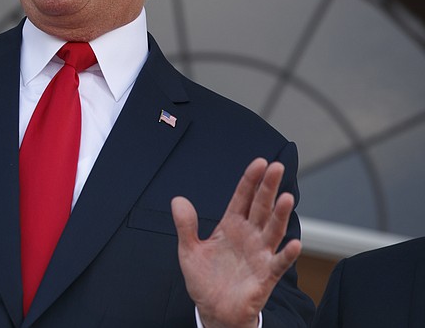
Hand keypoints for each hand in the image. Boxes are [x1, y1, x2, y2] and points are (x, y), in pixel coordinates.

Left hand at [171, 158, 301, 327]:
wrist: (214, 311)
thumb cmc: (205, 280)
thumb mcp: (189, 250)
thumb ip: (186, 225)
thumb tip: (178, 200)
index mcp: (231, 226)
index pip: (242, 198)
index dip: (250, 180)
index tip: (259, 162)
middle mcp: (249, 236)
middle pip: (260, 207)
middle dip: (268, 187)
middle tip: (277, 167)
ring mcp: (259, 254)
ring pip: (273, 230)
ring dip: (280, 215)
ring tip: (286, 197)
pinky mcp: (265, 276)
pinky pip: (278, 263)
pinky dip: (287, 255)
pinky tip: (295, 244)